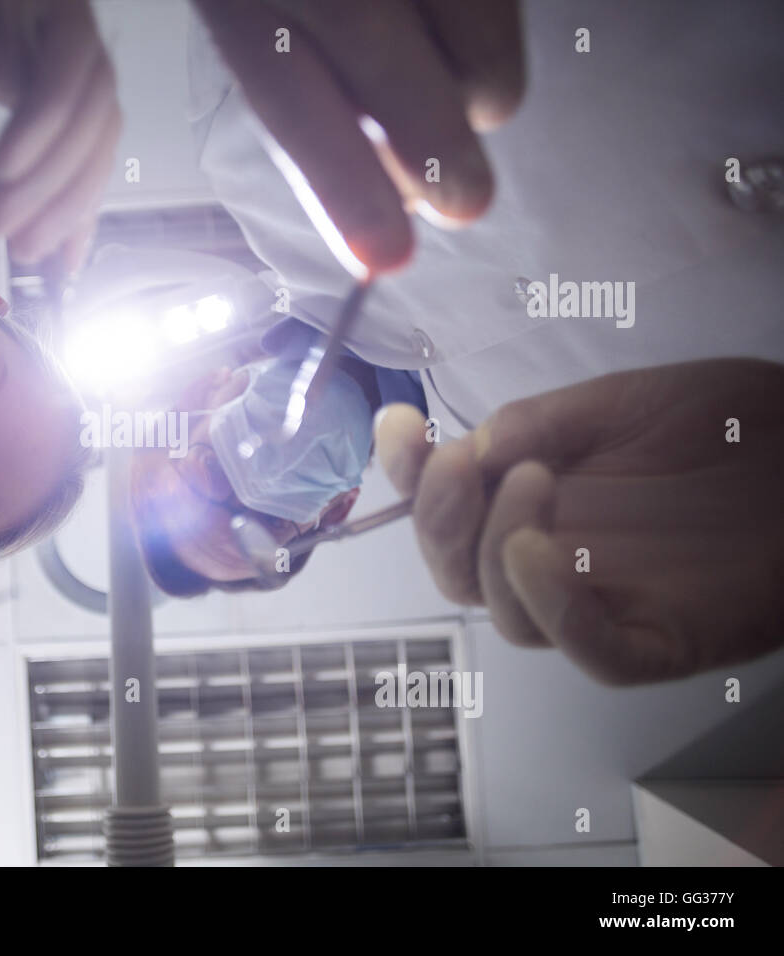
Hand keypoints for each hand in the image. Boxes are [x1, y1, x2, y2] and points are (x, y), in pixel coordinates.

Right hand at [0, 0, 120, 271]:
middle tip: (21, 250)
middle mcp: (58, 32)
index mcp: (41, 62)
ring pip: (93, 101)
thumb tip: (19, 230)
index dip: (81, 205)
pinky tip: (4, 165)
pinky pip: (65, 61)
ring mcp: (51, 7)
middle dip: (66, 200)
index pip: (88, 143)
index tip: (62, 268)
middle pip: (101, 127)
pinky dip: (45, 120)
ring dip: (52, 173)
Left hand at [192, 0, 523, 271]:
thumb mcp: (230, 0)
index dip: (343, 189)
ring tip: (476, 110)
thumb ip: (280, 68)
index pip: (291, 100)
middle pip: (392, 72)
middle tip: (464, 206)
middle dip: (437, 156)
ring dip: (482, 88)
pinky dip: (494, 24)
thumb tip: (357, 184)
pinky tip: (470, 36)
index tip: (387, 261)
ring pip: (473, 28)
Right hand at [375, 359, 783, 684]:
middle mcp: (556, 561)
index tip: (398, 424)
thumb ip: (538, 424)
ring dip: (496, 550)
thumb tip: (464, 449)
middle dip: (438, 520)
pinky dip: (554, 611)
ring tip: (535, 478)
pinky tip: (540, 553)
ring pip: (510, 617)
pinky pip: (594, 651)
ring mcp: (607, 606)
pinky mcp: (665, 640)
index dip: (405, 477)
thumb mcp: (617, 403)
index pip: (446, 510)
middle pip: (460, 574)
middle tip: (457, 464)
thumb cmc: (725, 425)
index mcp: (533, 504)